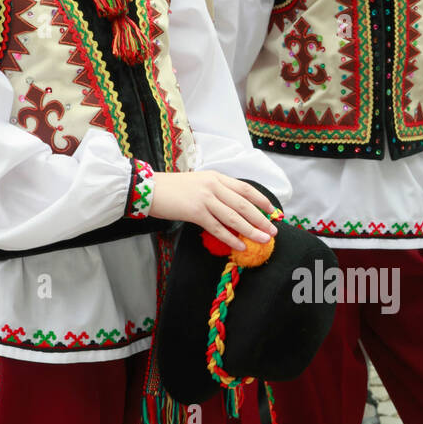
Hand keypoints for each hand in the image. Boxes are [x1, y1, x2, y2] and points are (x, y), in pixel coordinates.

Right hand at [149, 170, 277, 249]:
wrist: (149, 189)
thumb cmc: (173, 188)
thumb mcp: (199, 183)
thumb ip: (216, 191)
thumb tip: (234, 208)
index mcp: (216, 177)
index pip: (245, 189)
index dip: (261, 200)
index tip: (272, 211)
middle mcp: (213, 186)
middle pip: (244, 204)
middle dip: (261, 219)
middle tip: (273, 230)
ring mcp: (205, 198)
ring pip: (234, 217)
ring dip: (251, 230)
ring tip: (263, 239)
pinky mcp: (196, 212)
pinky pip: (218, 228)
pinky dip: (231, 238)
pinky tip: (240, 245)